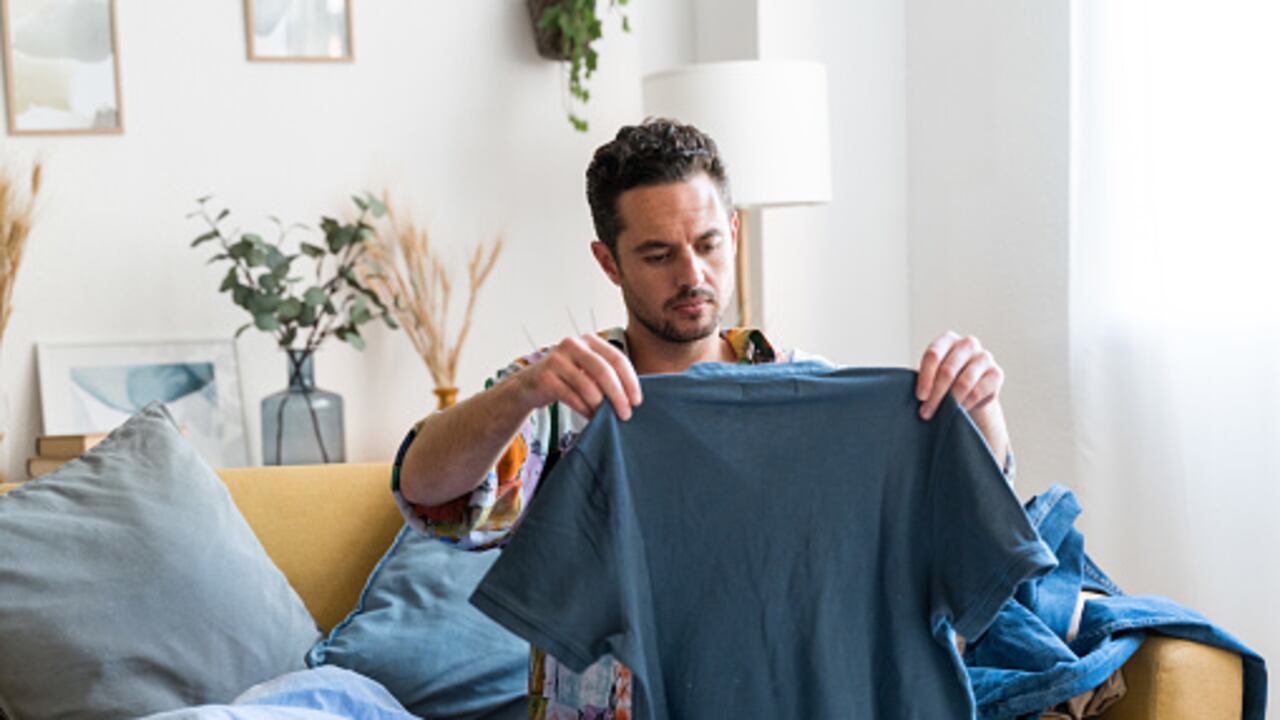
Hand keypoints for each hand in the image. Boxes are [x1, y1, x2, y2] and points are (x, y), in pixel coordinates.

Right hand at [516, 334, 643, 419]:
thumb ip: (608, 376)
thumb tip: (634, 398)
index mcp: (589, 340)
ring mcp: (557, 359)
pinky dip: (585, 410)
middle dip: (618, 395)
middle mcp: (573, 345)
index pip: (617, 358)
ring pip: (587, 386)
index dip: (630, 381)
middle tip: (626, 414)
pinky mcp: (545, 377)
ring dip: (600, 406)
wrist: (530, 385)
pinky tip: (591, 417)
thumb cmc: (567, 379)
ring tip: (606, 417)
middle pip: (603, 371)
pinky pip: (572, 397)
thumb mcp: (587, 370)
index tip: (637, 401)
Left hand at [915, 331, 1003, 420]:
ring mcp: (984, 357)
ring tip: (941, 415)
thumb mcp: (931, 376)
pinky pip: (977, 392)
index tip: (920, 397)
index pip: (933, 355)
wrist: (970, 394)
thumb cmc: (944, 383)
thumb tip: (907, 391)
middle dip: (935, 394)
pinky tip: (958, 412)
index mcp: (947, 339)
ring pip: (963, 382)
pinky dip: (965, 404)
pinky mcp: (996, 373)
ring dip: (950, 402)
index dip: (925, 378)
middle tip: (926, 412)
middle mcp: (967, 343)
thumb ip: (923, 378)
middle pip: (947, 370)